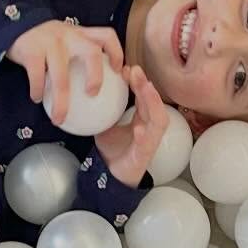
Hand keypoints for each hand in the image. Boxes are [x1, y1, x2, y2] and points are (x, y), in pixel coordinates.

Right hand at [6, 20, 124, 125]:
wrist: (13, 26)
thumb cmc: (44, 41)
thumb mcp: (65, 40)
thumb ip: (77, 54)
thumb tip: (93, 88)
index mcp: (80, 33)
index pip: (107, 36)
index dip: (117, 53)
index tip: (119, 71)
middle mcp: (69, 35)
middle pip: (91, 53)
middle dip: (96, 76)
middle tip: (92, 94)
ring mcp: (50, 41)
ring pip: (61, 74)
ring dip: (61, 100)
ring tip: (59, 117)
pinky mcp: (31, 50)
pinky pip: (37, 75)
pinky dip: (38, 90)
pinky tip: (37, 98)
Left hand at [96, 67, 168, 187]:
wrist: (110, 178)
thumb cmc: (111, 151)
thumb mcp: (105, 125)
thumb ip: (103, 109)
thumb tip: (88, 87)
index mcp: (142, 119)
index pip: (144, 97)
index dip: (138, 82)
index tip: (127, 68)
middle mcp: (149, 128)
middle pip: (153, 104)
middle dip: (146, 86)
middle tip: (134, 70)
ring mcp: (149, 143)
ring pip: (158, 121)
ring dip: (152, 103)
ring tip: (144, 88)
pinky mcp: (144, 157)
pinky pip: (148, 145)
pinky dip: (144, 136)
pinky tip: (137, 128)